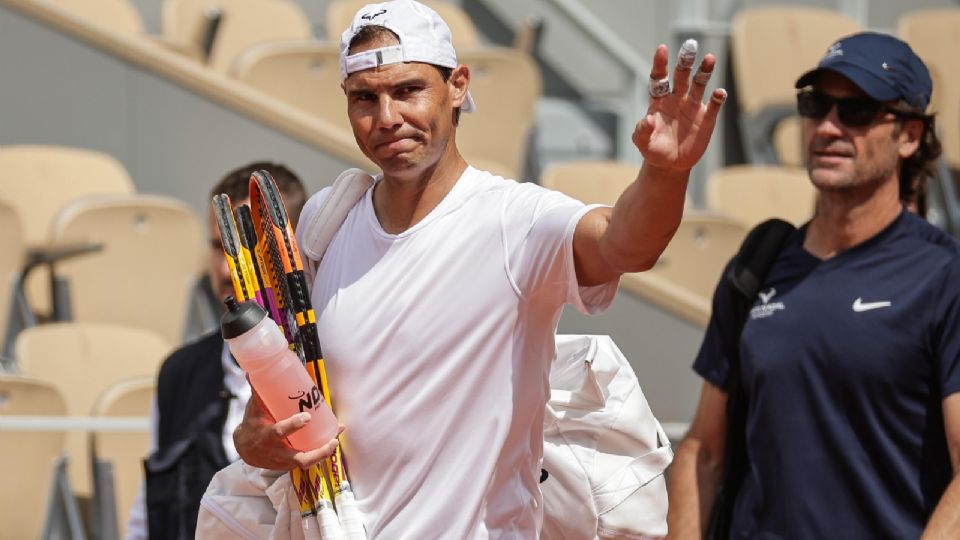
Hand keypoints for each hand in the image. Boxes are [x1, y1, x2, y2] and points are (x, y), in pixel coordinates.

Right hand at [233, 390, 343, 470]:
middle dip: (319, 452)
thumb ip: (259, 390)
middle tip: (334, 440)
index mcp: (266, 435)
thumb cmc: (253, 423)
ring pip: (306, 462)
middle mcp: (276, 452)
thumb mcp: (254, 408)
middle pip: (300, 458)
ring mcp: (284, 462)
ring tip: (336, 440)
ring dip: (324, 453)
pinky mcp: (289, 466)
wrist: (244, 448)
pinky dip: (321, 452)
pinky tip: (332, 441)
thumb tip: (256, 368)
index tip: (307, 416)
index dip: (293, 425)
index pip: (280, 432)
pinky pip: (307, 461)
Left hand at [634, 40, 726, 171]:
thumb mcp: (643, 142)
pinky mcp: (707, 118)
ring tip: (709, 59)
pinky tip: (719, 93)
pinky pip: (714, 104)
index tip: (662, 49)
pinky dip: (718, 98)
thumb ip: (643, 131)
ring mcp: (693, 106)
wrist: (670, 165)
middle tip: (690, 45)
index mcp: (659, 100)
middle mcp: (677, 98)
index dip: (660, 63)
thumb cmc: (653, 150)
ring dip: (705, 71)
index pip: (659, 77)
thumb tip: (648, 119)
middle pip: (681, 75)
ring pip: (700, 83)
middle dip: (685, 61)